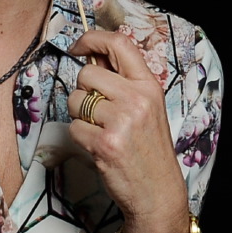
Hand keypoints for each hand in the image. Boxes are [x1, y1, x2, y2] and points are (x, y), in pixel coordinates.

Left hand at [67, 29, 190, 232]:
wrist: (158, 193)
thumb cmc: (149, 150)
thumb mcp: (147, 108)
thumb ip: (123, 82)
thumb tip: (91, 58)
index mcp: (149, 86)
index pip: (119, 44)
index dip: (93, 39)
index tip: (78, 46)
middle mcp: (136, 99)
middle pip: (87, 74)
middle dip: (83, 91)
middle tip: (97, 111)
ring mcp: (120, 121)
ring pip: (75, 101)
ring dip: (80, 116)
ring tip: (101, 131)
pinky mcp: (104, 144)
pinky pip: (73, 127)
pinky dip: (80, 138)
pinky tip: (99, 148)